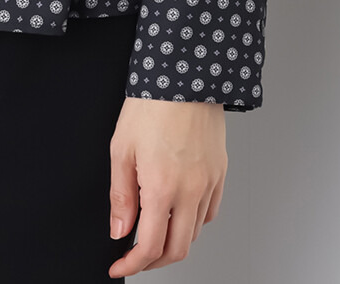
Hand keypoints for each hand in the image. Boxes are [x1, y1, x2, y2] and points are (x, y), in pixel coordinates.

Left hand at [107, 96, 226, 273]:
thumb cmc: (150, 105)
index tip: (119, 266)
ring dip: (173, 242)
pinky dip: (193, 222)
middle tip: (135, 257)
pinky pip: (210, 212)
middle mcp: (191, 191)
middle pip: (177, 250)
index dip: (132, 264)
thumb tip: (120, 230)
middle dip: (153, 261)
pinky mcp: (220, 173)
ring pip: (195, 233)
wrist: (185, 75)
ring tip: (153, 232)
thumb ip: (120, 195)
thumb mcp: (121, 148)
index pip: (150, 247)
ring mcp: (209, 183)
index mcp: (163, 188)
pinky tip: (178, 212)